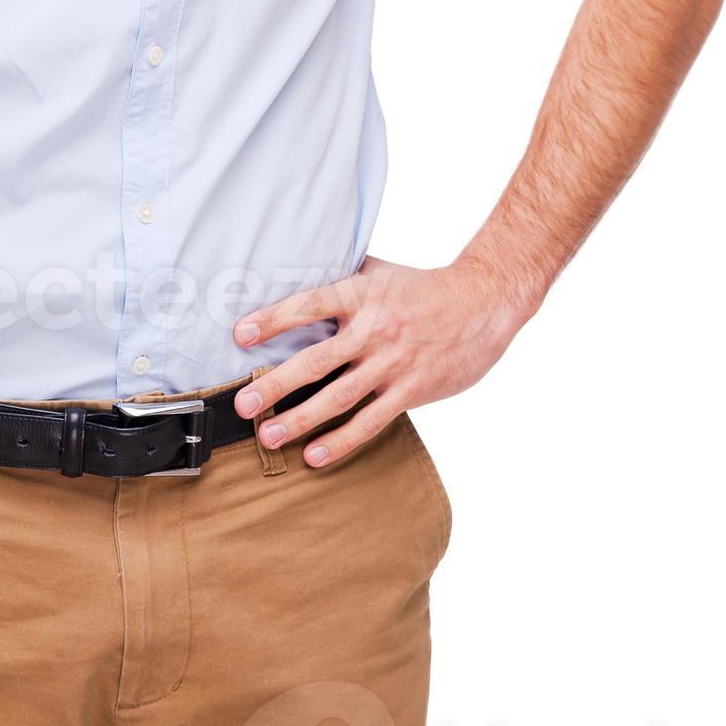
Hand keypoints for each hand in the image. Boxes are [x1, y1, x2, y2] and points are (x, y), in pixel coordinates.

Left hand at [231, 252, 529, 467]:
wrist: (485, 302)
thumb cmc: (425, 286)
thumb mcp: (381, 270)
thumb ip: (344, 276)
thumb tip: (300, 269)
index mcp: (362, 294)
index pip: (309, 305)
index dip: (273, 319)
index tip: (240, 335)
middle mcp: (374, 329)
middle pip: (316, 360)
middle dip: (276, 383)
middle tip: (242, 404)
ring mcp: (393, 363)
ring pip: (339, 397)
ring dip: (300, 419)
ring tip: (268, 436)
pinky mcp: (412, 390)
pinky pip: (372, 421)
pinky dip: (342, 441)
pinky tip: (315, 455)